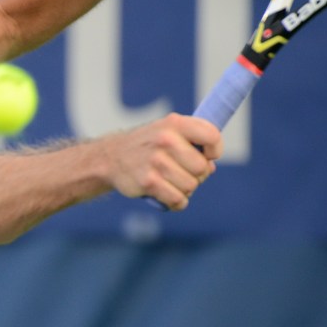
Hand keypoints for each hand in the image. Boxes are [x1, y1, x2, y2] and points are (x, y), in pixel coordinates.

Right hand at [101, 114, 221, 210]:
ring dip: (184, 189)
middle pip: (202, 168)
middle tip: (182, 172)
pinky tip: (168, 195)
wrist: (111, 157)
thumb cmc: (147, 145)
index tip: (208, 156)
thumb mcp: (168, 131)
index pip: (212, 136)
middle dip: (197, 175)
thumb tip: (210, 167)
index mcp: (174, 123)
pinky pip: (178, 200)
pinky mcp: (148, 182)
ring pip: (191, 186)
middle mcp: (165, 139)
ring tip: (171, 181)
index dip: (215, 150)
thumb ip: (193, 142)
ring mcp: (156, 161)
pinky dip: (177, 202)